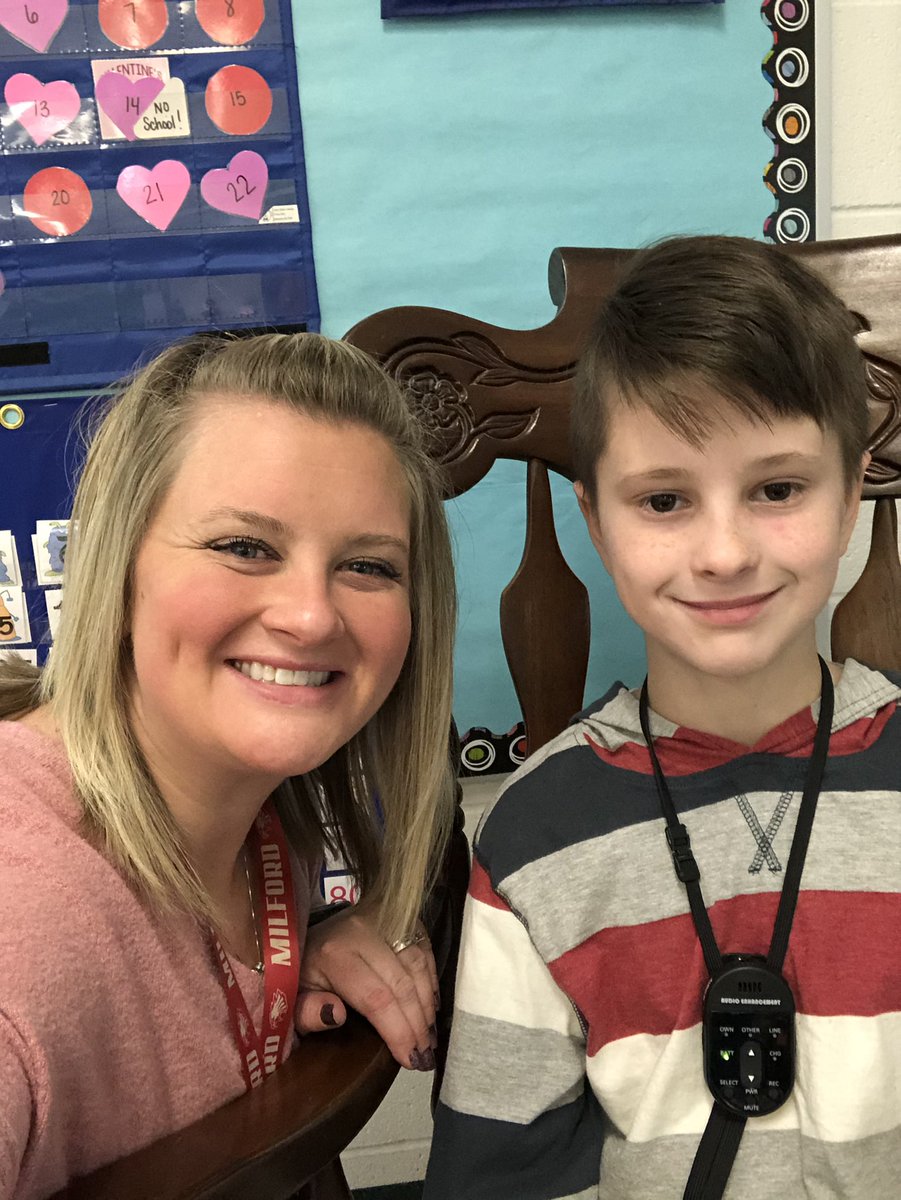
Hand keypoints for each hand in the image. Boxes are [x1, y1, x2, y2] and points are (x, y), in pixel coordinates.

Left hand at [295, 906, 439, 1070]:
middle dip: (417, 1024)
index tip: (409, 1059)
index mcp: (334, 954)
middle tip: (424, 1055)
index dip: (397, 1031)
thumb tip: (334, 1015)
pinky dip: (430, 979)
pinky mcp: (399, 917)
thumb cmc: (305, 971)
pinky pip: (424, 948)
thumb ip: (306, 1012)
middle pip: (401, 984)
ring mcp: (384, 920)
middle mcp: (362, 932)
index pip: (375, 998)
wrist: (310, 933)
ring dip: (427, 1005)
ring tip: (429, 1037)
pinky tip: (431, 1006)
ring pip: (417, 965)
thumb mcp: (294, 996)